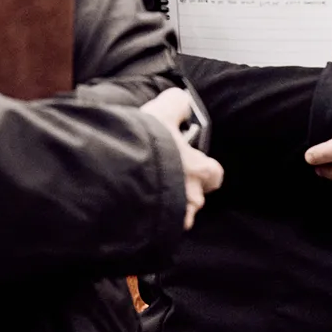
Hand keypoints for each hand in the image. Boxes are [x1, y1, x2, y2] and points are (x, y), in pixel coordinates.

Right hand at [140, 88, 224, 228]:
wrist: (116, 175)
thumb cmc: (146, 146)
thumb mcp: (163, 111)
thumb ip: (176, 104)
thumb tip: (181, 102)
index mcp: (199, 170)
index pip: (215, 174)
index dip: (204, 167)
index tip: (191, 160)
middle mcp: (190, 198)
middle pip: (195, 198)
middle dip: (182, 190)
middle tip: (162, 176)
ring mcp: (171, 219)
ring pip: (175, 216)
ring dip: (163, 206)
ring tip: (144, 192)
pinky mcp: (148, 230)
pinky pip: (152, 227)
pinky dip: (144, 218)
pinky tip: (130, 206)